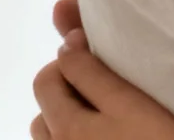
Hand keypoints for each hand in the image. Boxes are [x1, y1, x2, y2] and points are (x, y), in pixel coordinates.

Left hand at [29, 0, 173, 139]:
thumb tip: (66, 42)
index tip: (99, 56)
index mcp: (64, 123)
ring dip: (67, 116)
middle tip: (106, 87)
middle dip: (68, 87)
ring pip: (49, 131)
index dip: (70, 58)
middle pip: (45, 104)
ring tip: (102, 116)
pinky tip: (103, 137)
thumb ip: (93, 73)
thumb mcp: (128, 104)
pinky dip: (73, 136)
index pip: (46, 77)